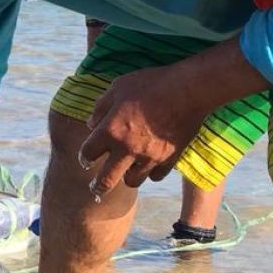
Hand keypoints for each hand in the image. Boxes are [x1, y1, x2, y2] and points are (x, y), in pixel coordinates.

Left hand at [77, 64, 212, 197]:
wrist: (188, 90)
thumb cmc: (151, 84)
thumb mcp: (118, 87)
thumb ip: (101, 107)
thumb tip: (91, 125)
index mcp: (111, 130)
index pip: (87, 154)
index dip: (84, 157)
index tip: (86, 159)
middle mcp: (127, 148)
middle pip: (105, 181)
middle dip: (97, 187)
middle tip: (96, 188)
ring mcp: (149, 157)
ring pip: (132, 182)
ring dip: (126, 176)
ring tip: (127, 169)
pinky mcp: (169, 160)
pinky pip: (155, 176)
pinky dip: (150, 172)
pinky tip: (149, 163)